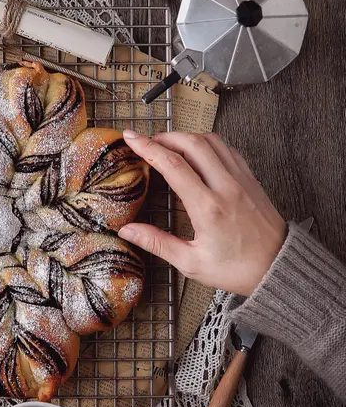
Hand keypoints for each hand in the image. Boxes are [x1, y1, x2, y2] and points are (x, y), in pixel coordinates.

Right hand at [119, 131, 286, 296]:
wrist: (279, 267)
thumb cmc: (236, 269)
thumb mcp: (191, 263)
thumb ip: (157, 243)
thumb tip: (127, 231)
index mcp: (208, 207)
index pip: (172, 165)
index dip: (148, 147)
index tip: (130, 138)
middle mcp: (225, 186)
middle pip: (192, 143)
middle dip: (165, 136)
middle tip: (147, 142)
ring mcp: (241, 179)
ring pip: (211, 141)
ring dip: (187, 136)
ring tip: (170, 144)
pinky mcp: (251, 179)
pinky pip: (227, 149)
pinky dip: (208, 143)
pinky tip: (198, 153)